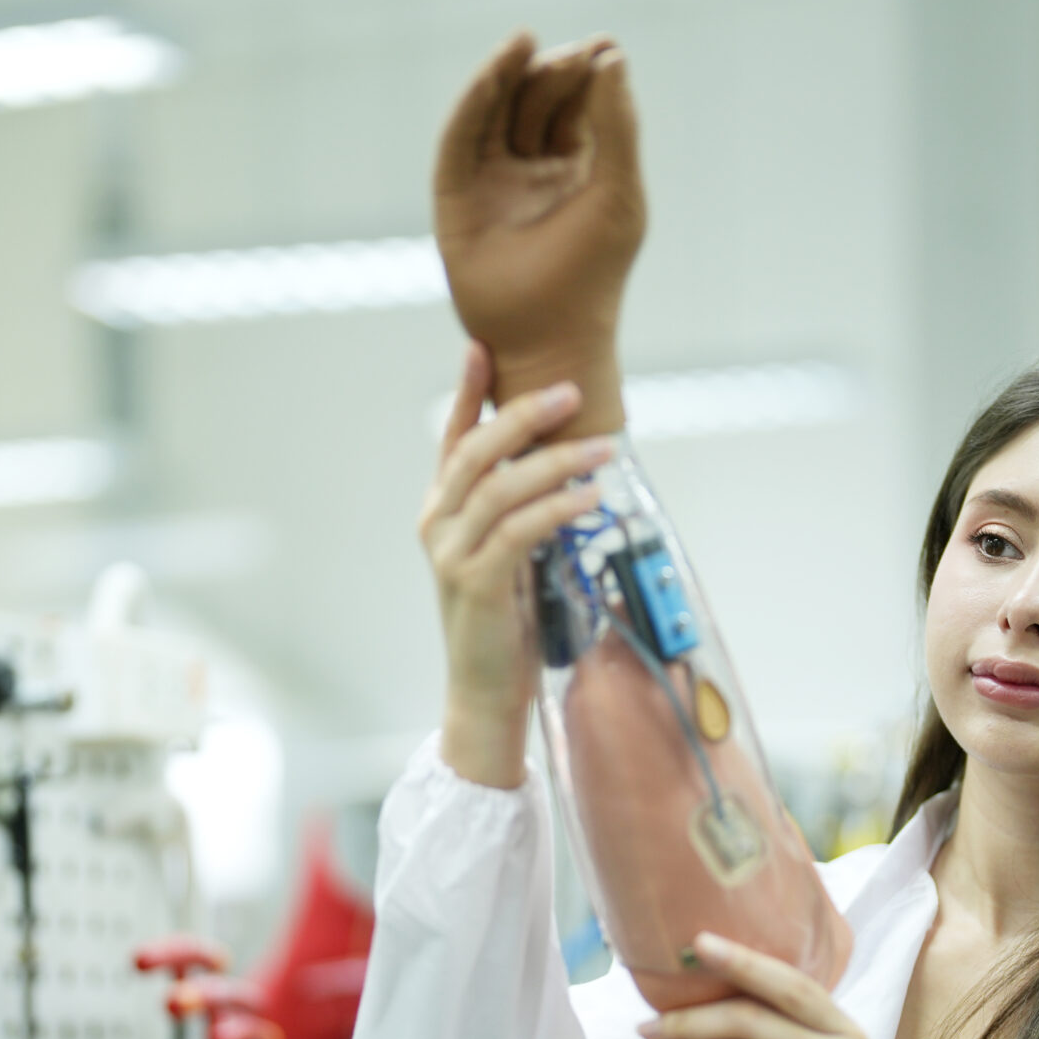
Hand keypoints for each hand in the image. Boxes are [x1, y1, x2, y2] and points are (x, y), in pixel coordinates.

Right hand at [422, 343, 612, 787]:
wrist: (485, 692)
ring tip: (601, 448)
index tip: (483, 346)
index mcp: (442, 512)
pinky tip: (587, 498)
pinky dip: (555, 508)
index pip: (454, 440)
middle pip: (474, 453)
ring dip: (555, 463)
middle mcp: (437, 526)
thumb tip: (567, 463)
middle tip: (569, 390)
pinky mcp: (474, 585)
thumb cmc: (506, 622)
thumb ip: (522, 510)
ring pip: (498, 489)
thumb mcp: (510, 554)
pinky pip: (517, 532)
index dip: (468, 392)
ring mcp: (450, 556)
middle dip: (521, 416)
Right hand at [433, 31, 644, 436]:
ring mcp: (492, 181)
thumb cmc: (593, 275)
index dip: (588, 73)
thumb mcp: (617, 192)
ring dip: (510, 73)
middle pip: (537, 100)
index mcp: (577, 168)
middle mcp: (532, 169)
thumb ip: (618, 126)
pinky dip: (475, 99)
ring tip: (528, 42)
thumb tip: (611, 55)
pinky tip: (496, 71)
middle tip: (576, 56)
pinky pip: (461, 137)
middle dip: (553, 73)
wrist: (549, 339)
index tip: (604, 48)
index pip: (578, 104)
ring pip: (497, 110)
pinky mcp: (457, 194)